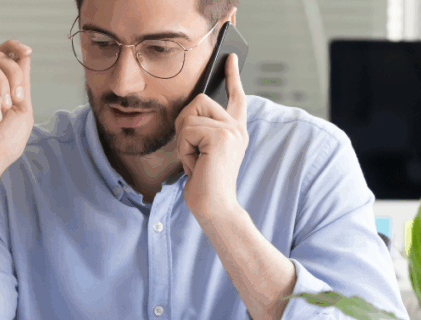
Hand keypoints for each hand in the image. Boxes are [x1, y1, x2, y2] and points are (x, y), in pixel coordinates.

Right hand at [0, 40, 33, 176]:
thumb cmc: (2, 145)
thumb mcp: (22, 111)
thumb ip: (22, 83)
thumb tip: (23, 55)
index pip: (1, 56)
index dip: (13, 47)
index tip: (28, 51)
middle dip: (14, 73)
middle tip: (18, 98)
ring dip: (4, 84)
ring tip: (6, 108)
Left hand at [176, 54, 248, 216]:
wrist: (214, 207)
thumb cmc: (205, 183)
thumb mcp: (203, 151)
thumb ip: (202, 129)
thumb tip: (191, 109)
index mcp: (235, 130)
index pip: (235, 97)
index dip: (232, 75)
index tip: (229, 57)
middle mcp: (237, 128)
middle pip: (199, 100)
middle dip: (185, 125)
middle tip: (192, 152)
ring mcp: (231, 130)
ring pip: (190, 115)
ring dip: (183, 140)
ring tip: (196, 161)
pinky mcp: (221, 136)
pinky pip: (187, 130)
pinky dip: (184, 150)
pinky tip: (196, 166)